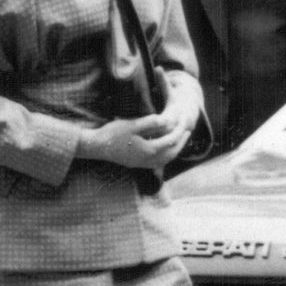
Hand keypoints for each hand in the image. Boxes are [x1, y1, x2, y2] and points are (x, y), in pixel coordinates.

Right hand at [78, 70, 198, 169]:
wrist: (97, 147)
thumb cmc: (113, 133)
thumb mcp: (133, 124)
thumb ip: (151, 123)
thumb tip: (167, 120)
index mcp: (149, 150)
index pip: (170, 141)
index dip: (178, 131)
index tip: (183, 122)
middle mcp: (148, 160)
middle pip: (171, 153)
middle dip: (180, 143)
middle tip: (187, 132)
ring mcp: (142, 164)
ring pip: (165, 160)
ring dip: (174, 151)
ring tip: (179, 141)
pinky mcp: (137, 164)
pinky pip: (157, 163)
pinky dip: (165, 156)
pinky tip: (164, 149)